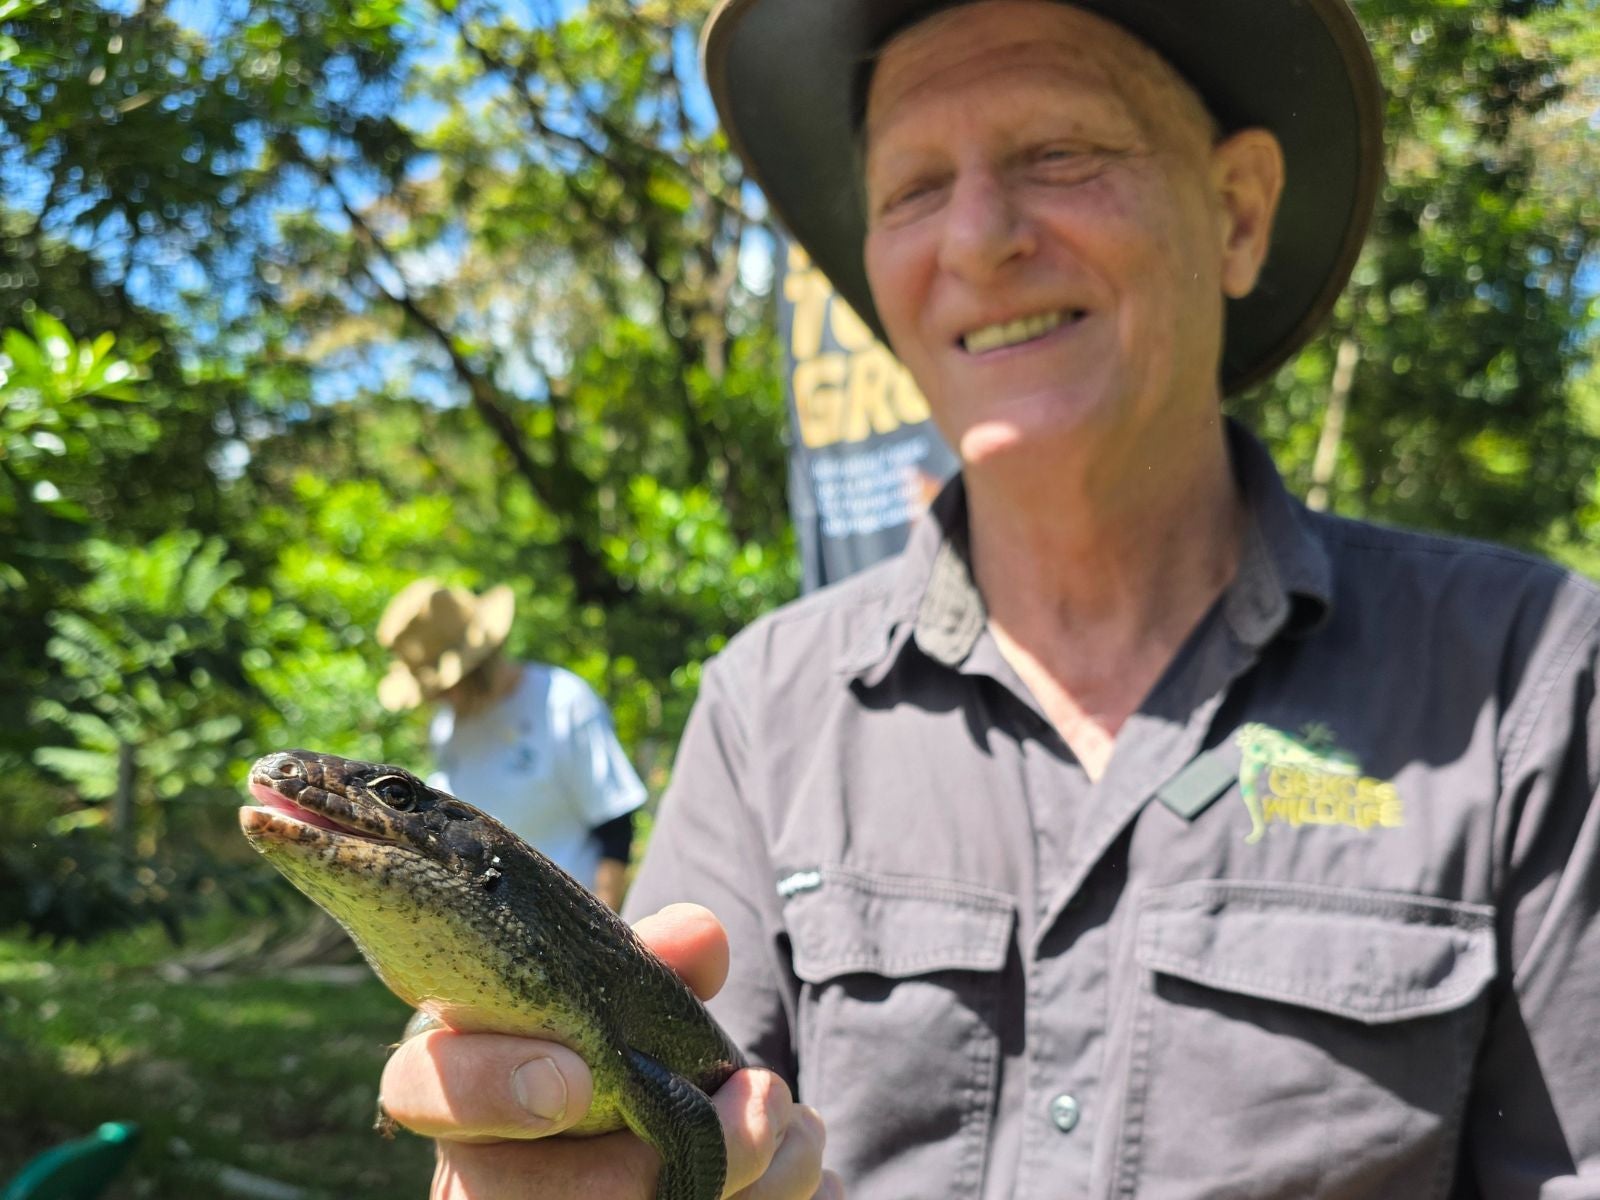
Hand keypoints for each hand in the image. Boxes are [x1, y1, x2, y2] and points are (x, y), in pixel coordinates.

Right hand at [379, 903, 841, 1198]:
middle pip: (521, 1194)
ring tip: (802, 1143)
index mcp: (464, 1072)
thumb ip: (656, 962)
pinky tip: (806, 1185)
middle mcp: (475, 1169)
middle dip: (654, 1164)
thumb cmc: (619, 1053)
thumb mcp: (629, 1001)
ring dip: (736, 1191)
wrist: (639, 1138)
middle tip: (762, 1111)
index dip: (489, 1085)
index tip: (578, 1078)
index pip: (420, 1085)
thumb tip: (699, 938)